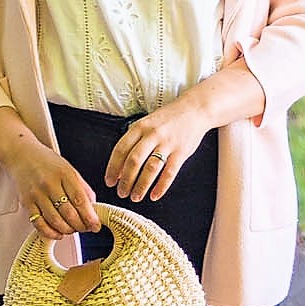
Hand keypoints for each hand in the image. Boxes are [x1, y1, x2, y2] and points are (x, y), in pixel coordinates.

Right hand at [12, 136, 100, 244]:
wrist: (21, 155)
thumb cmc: (47, 162)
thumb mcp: (69, 169)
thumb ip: (82, 188)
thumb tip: (93, 209)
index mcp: (64, 174)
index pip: (79, 199)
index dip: (89, 216)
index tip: (96, 225)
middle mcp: (49, 184)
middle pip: (68, 213)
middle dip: (80, 226)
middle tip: (85, 228)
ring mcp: (36, 194)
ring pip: (55, 221)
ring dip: (67, 230)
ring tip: (73, 230)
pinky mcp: (26, 203)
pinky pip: (39, 223)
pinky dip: (50, 233)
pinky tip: (58, 233)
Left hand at [104, 86, 213, 204]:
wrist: (195, 109)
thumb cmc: (168, 118)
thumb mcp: (147, 123)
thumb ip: (134, 141)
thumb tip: (121, 167)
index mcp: (140, 126)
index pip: (121, 149)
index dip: (113, 167)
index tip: (109, 180)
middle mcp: (152, 134)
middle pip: (134, 161)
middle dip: (125, 180)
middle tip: (121, 192)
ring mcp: (168, 143)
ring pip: (150, 169)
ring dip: (141, 186)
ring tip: (135, 196)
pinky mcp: (181, 152)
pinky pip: (169, 173)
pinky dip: (161, 186)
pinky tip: (154, 195)